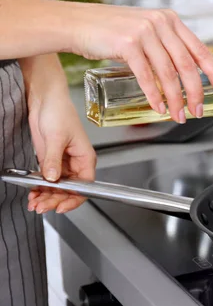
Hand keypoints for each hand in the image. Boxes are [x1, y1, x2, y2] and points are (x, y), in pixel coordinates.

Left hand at [26, 88, 95, 213]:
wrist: (45, 99)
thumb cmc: (60, 111)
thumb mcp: (56, 137)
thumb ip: (53, 160)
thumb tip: (53, 178)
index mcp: (85, 158)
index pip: (84, 186)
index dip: (74, 199)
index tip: (60, 206)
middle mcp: (75, 163)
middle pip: (69, 190)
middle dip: (55, 199)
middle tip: (41, 205)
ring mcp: (62, 163)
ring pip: (57, 187)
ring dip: (46, 196)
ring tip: (35, 202)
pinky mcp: (50, 160)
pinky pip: (46, 179)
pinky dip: (40, 188)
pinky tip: (33, 193)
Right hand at [69, 3, 212, 122]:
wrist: (75, 22)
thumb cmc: (109, 31)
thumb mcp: (145, 31)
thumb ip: (165, 46)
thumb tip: (183, 75)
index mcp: (170, 20)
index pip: (201, 49)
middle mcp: (161, 24)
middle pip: (187, 65)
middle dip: (195, 93)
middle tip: (198, 111)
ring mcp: (145, 32)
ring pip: (169, 74)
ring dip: (175, 99)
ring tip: (178, 115)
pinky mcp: (127, 43)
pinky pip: (147, 76)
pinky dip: (154, 95)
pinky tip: (158, 107)